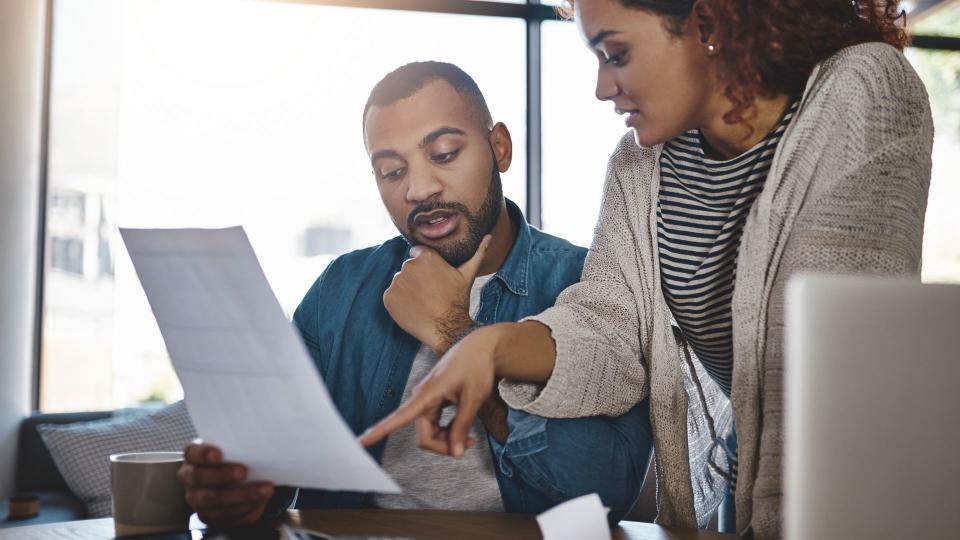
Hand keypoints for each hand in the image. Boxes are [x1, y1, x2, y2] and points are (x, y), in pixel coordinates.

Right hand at [178, 442, 274, 525]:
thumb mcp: (235, 450)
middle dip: (222, 475)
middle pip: (199, 478)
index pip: (192, 453)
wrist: (234, 481)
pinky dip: (246, 507)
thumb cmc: (234, 458)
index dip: (203, 454)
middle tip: (244, 472)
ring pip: (214, 500)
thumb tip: (259, 445)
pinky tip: (261, 500)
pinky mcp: (209, 515)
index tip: (218, 454)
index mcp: (193, 457)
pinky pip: (226, 514)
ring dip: (242, 495)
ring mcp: (196, 499)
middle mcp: (190, 478)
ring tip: (264, 489)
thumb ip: (239, 447)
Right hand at [359, 325, 499, 456]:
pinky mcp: (433, 401)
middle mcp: (422, 398)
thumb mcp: (473, 398)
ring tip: (470, 436)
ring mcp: (427, 400)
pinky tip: (463, 429)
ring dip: (448, 439)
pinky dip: (448, 431)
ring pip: (430, 433)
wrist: (480, 347)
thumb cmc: (476, 367)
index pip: (398, 418)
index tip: (360, 442)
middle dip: (444, 446)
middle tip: (469, 443)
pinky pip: (434, 425)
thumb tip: (456, 453)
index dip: (379, 431)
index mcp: (426, 394)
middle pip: (424, 436)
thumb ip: (462, 426)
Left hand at [383, 235, 490, 353]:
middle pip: (408, 268)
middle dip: (416, 277)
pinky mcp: (388, 297)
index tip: (433, 279)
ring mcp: (397, 282)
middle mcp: (408, 265)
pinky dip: (398, 302)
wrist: (447, 328)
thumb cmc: (458, 300)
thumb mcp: (468, 274)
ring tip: (422, 301)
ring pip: (400, 282)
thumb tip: (490, 236)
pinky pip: (391, 296)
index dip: (426, 267)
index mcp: (425, 256)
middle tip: (430, 292)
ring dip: (407, 290)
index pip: (417, 254)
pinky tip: (413, 309)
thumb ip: (477, 253)